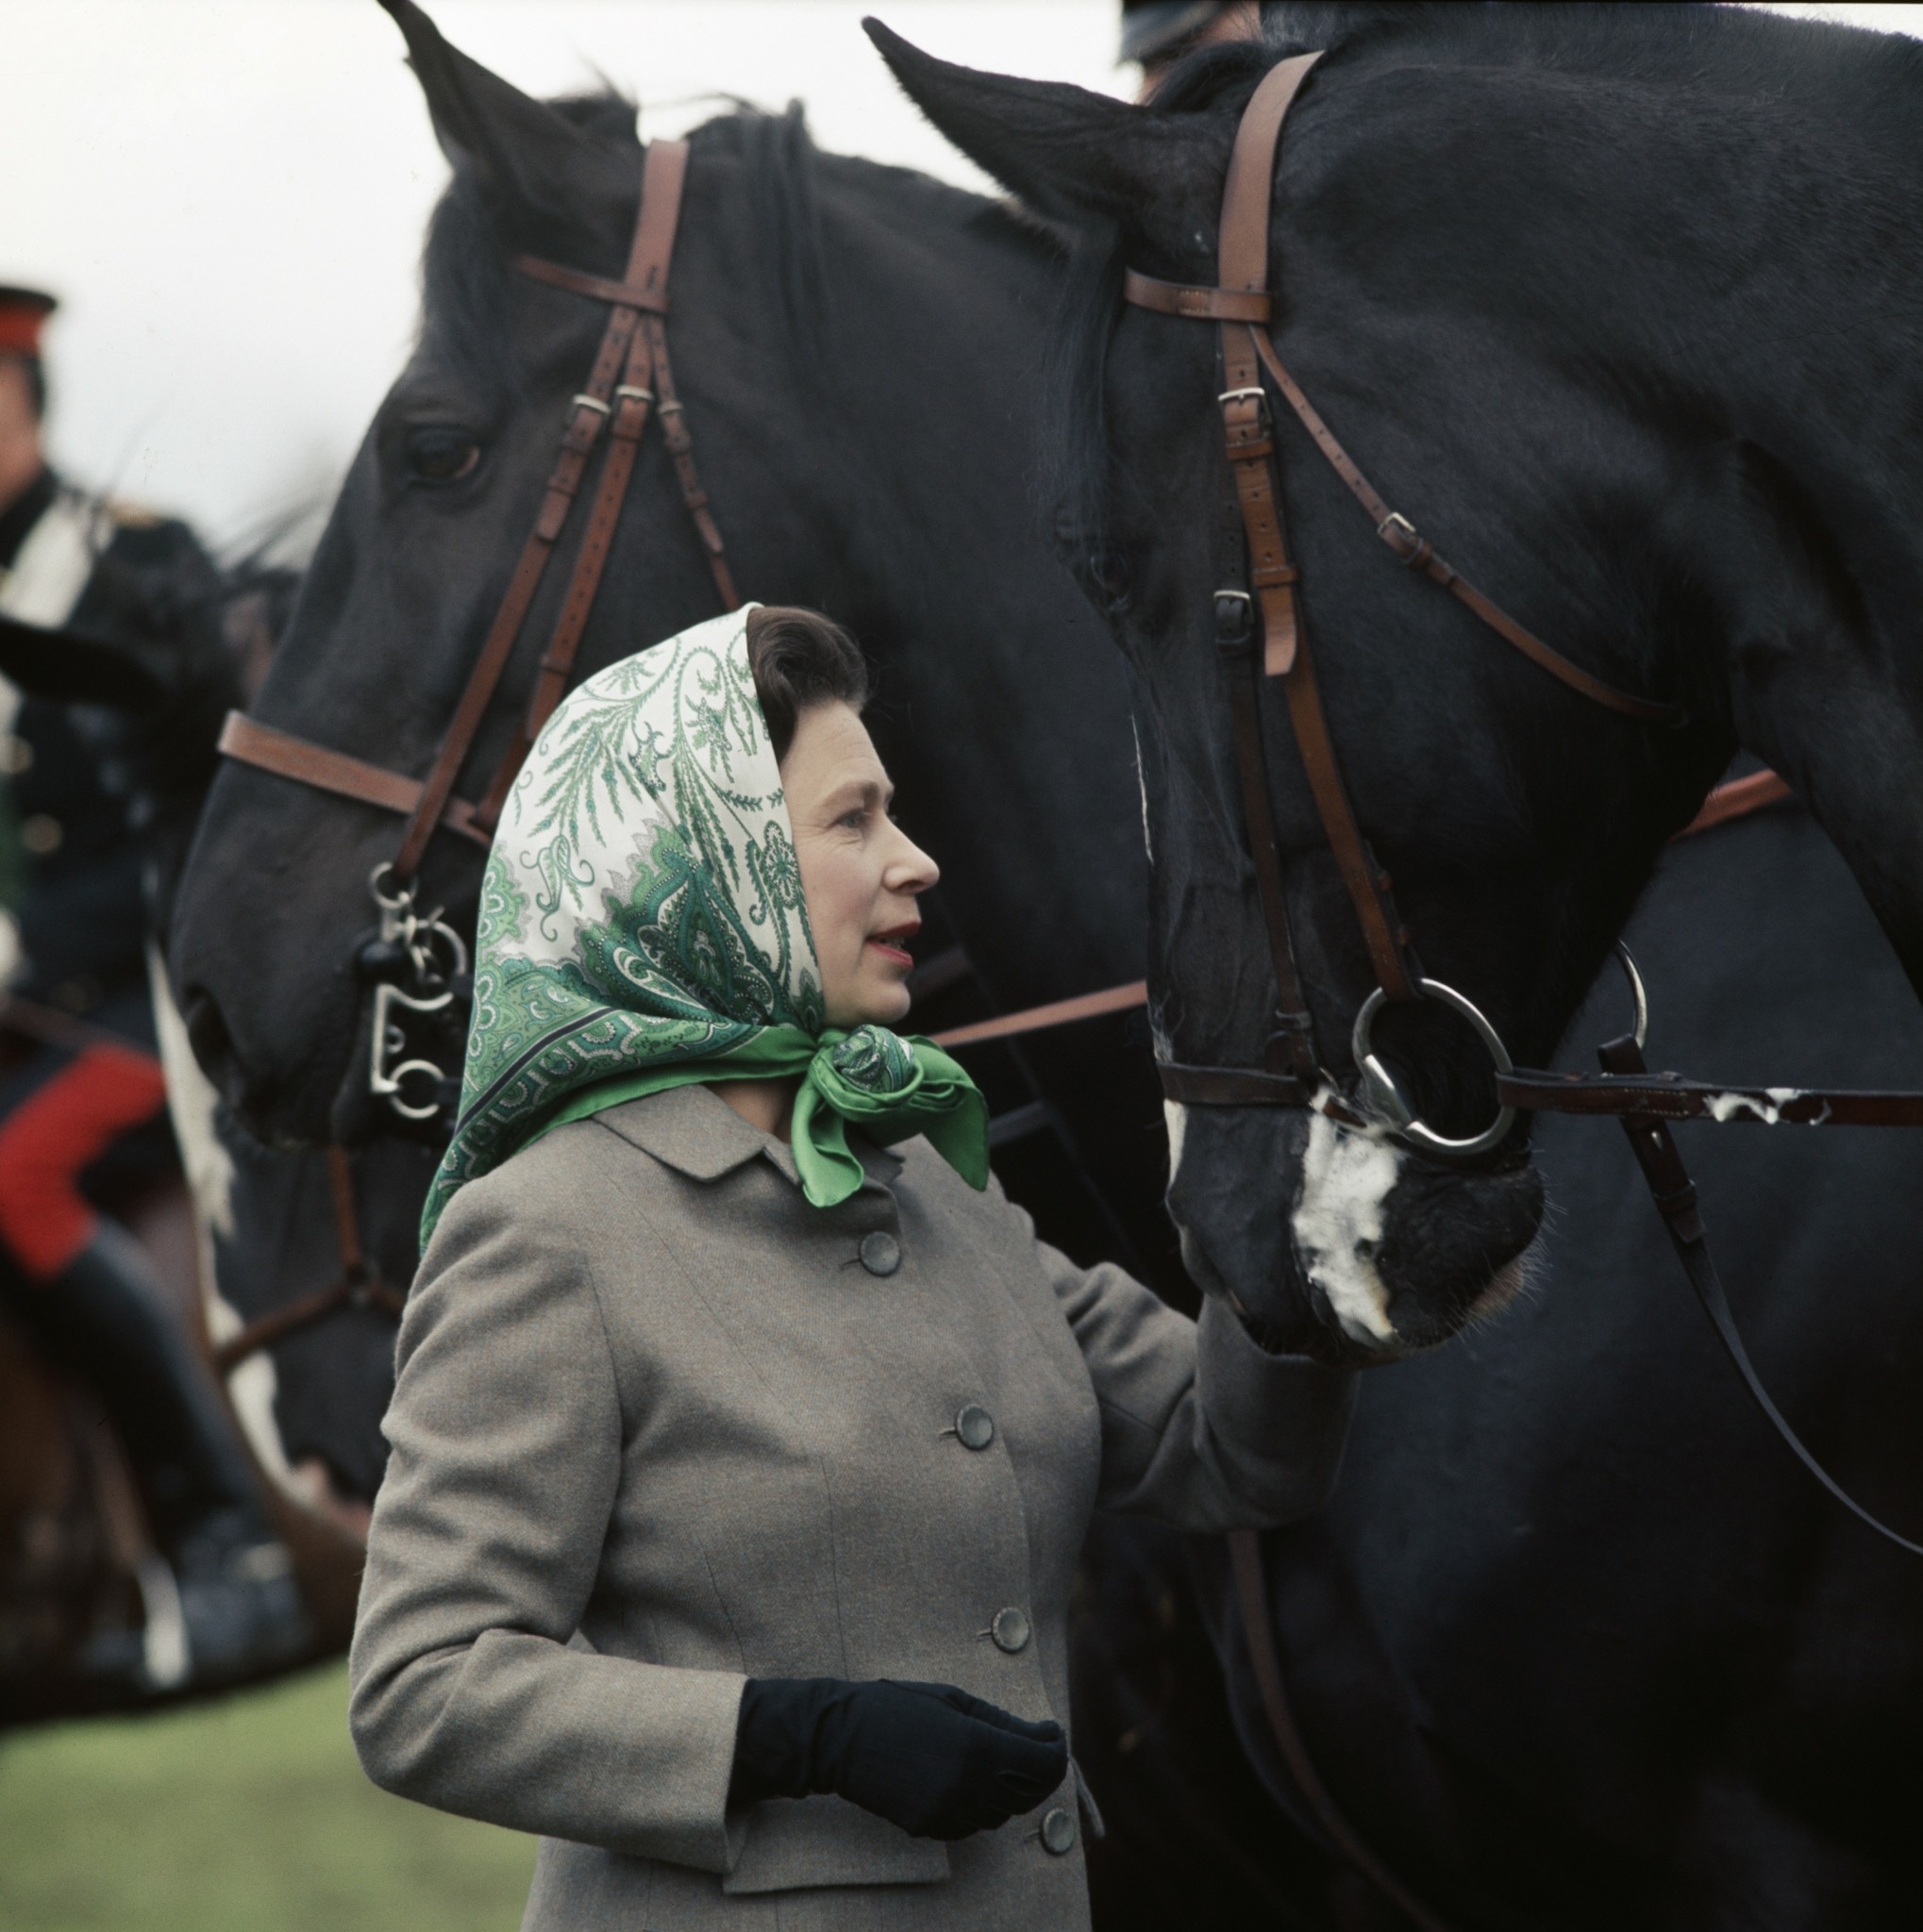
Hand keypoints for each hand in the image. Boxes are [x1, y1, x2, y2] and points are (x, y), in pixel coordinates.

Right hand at [730, 1676, 1067, 1839]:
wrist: (841, 1739)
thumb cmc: (897, 1706)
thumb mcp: (954, 1700)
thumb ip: (1002, 1722)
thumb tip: (1042, 1736)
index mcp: (976, 1747)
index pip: (1043, 1765)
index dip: (1056, 1750)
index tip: (1053, 1733)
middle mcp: (967, 1787)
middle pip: (1029, 1794)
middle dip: (1042, 1770)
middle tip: (1039, 1745)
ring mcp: (948, 1813)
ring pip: (1003, 1813)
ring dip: (1013, 1788)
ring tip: (1003, 1758)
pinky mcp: (930, 1828)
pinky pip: (974, 1823)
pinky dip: (984, 1804)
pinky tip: (972, 1778)